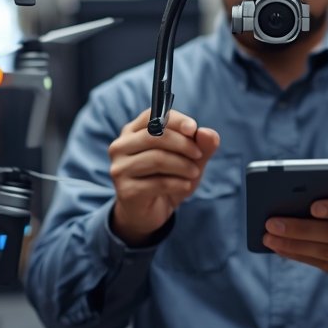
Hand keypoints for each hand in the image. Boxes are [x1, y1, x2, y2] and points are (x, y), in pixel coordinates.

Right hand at [108, 108, 219, 246]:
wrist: (152, 212)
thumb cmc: (170, 177)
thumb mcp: (190, 159)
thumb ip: (201, 144)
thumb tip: (207, 133)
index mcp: (133, 131)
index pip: (152, 116)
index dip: (174, 120)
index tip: (193, 129)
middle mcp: (121, 146)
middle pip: (154, 136)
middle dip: (183, 144)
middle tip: (199, 155)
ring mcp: (120, 168)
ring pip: (156, 159)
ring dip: (183, 165)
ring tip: (195, 173)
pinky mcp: (125, 190)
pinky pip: (158, 182)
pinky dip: (178, 183)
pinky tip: (186, 186)